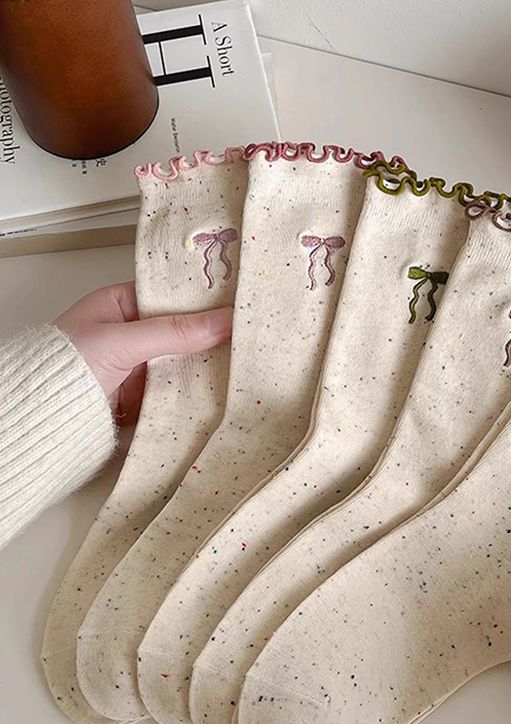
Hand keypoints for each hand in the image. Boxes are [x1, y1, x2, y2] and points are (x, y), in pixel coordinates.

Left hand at [55, 282, 232, 424]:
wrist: (41, 422)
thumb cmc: (62, 370)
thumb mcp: (121, 342)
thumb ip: (172, 331)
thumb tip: (222, 320)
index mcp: (121, 305)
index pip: (171, 295)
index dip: (203, 297)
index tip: (236, 298)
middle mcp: (133, 333)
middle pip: (183, 330)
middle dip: (212, 333)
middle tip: (249, 330)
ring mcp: (140, 366)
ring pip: (185, 360)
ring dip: (208, 363)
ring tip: (245, 357)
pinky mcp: (146, 396)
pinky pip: (180, 389)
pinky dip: (198, 390)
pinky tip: (223, 386)